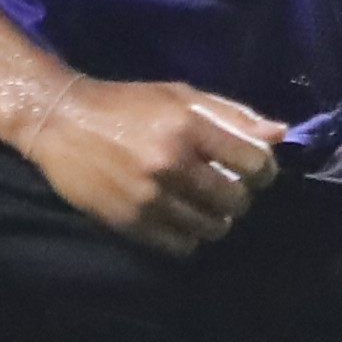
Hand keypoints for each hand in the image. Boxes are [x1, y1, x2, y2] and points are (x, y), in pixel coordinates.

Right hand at [10, 72, 285, 256]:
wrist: (61, 121)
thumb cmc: (126, 104)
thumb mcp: (179, 95)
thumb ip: (231, 113)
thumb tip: (280, 133)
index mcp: (188, 126)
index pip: (254, 162)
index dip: (264, 170)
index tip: (255, 171)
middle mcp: (172, 163)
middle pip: (237, 200)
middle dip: (238, 197)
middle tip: (225, 189)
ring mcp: (150, 197)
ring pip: (212, 228)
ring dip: (215, 220)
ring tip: (202, 207)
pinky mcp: (130, 222)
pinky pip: (181, 246)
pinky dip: (188, 238)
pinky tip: (179, 220)